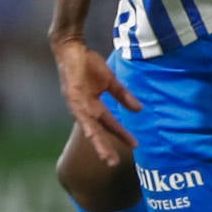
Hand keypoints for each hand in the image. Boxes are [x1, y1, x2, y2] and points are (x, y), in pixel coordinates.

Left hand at [51, 37, 142, 166]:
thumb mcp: (110, 81)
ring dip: (97, 143)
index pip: (109, 124)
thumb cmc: (87, 63)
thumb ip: (123, 96)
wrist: (72, 47)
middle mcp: (83, 110)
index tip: (135, 145)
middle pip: (96, 132)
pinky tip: (91, 134)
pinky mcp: (72, 96)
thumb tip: (139, 110)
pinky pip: (80, 113)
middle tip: (114, 164)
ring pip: (89, 128)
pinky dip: (86, 124)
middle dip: (105, 148)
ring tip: (105, 156)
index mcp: (92, 106)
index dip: (121, 134)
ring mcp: (77, 104)